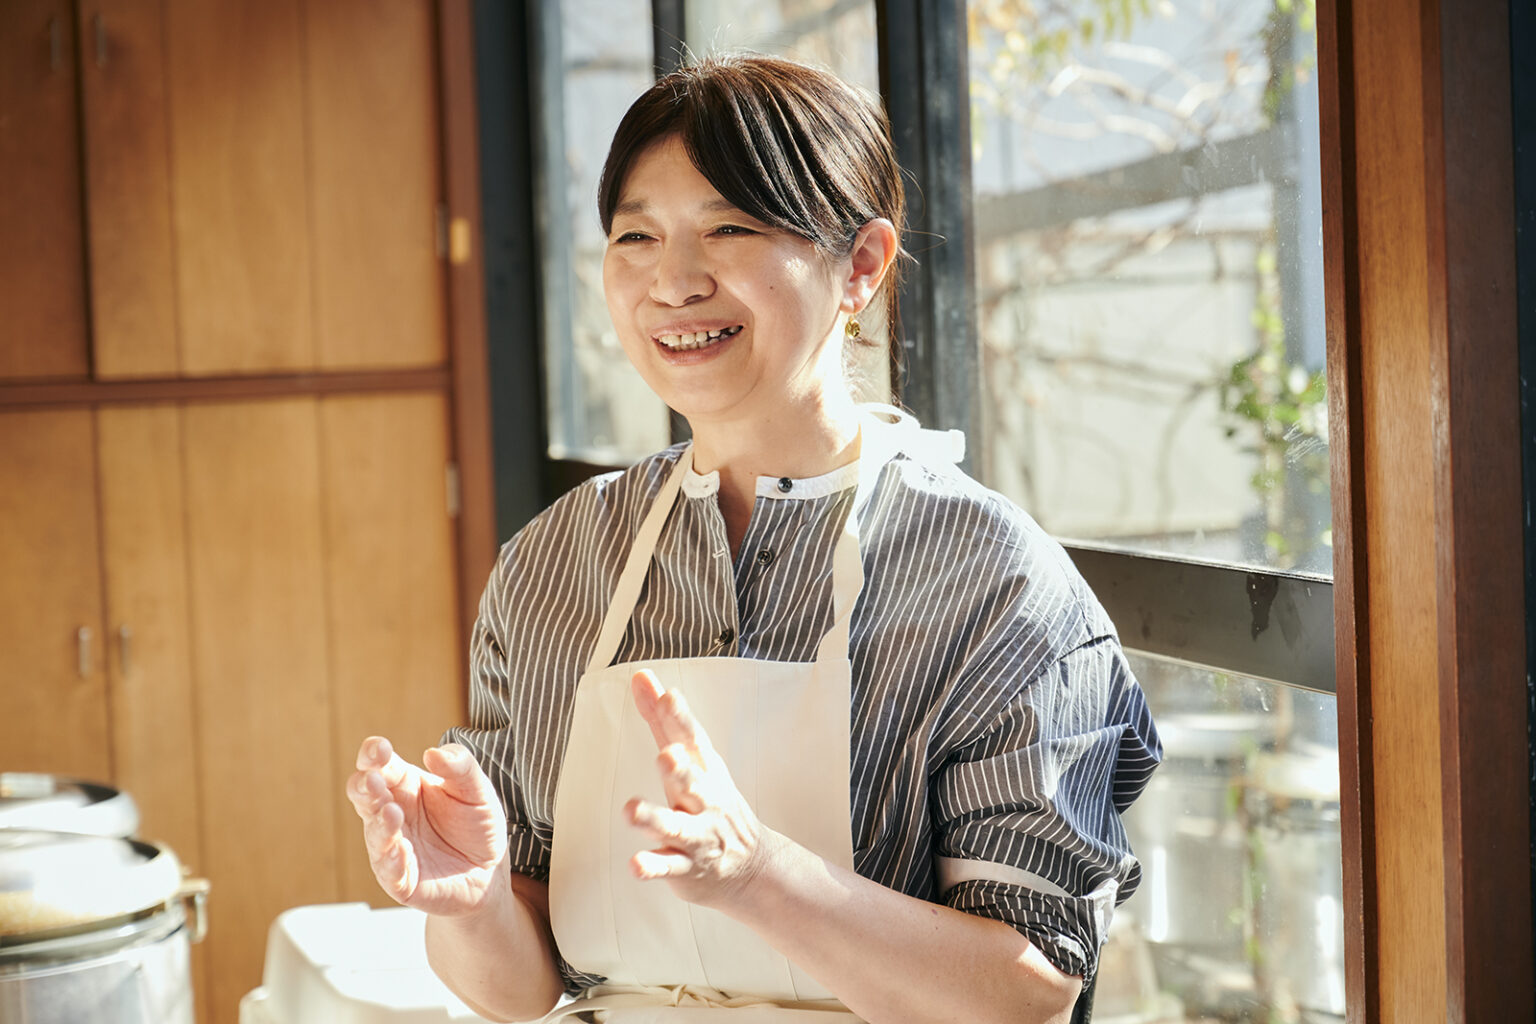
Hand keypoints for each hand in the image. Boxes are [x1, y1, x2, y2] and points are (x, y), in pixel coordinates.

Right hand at [346, 737, 509, 916]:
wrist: (490, 871)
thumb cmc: (477, 824)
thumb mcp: (477, 789)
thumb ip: (460, 766)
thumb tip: (433, 752)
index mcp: (406, 784)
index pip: (380, 764)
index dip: (373, 754)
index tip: (380, 748)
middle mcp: (392, 812)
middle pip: (364, 795)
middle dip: (364, 786)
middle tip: (373, 779)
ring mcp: (391, 846)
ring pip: (374, 833)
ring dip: (379, 823)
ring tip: (392, 812)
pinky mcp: (401, 879)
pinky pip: (389, 871)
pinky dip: (392, 860)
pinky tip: (400, 850)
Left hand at [624, 670, 782, 908]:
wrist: (754, 868)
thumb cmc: (712, 803)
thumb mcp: (694, 759)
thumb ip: (663, 720)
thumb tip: (641, 675)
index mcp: (705, 770)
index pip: (693, 739)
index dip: (680, 718)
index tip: (667, 696)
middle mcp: (704, 801)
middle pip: (692, 782)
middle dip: (680, 769)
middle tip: (666, 756)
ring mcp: (697, 836)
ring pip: (675, 827)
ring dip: (654, 818)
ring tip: (631, 810)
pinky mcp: (686, 869)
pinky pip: (669, 868)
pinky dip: (653, 866)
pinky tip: (636, 864)